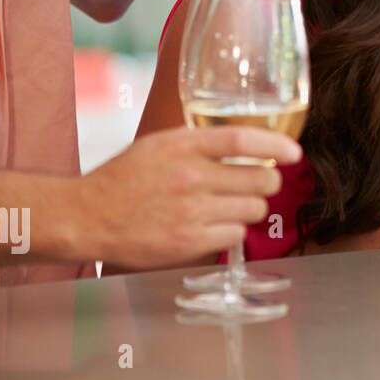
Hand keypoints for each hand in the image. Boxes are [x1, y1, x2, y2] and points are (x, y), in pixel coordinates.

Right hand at [79, 126, 298, 268]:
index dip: (277, 144)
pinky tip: (215, 226)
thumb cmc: (123, 179)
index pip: (244, 138)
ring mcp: (192, 211)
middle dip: (268, 182)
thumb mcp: (160, 145)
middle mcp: (191, 176)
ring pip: (254, 208)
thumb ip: (199, 143)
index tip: (295, 152)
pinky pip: (236, 234)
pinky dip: (233, 231)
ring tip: (231, 207)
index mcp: (184, 145)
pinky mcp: (190, 241)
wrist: (85, 217)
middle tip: (259, 184)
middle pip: (261, 178)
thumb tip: (246, 146)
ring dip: (250, 208)